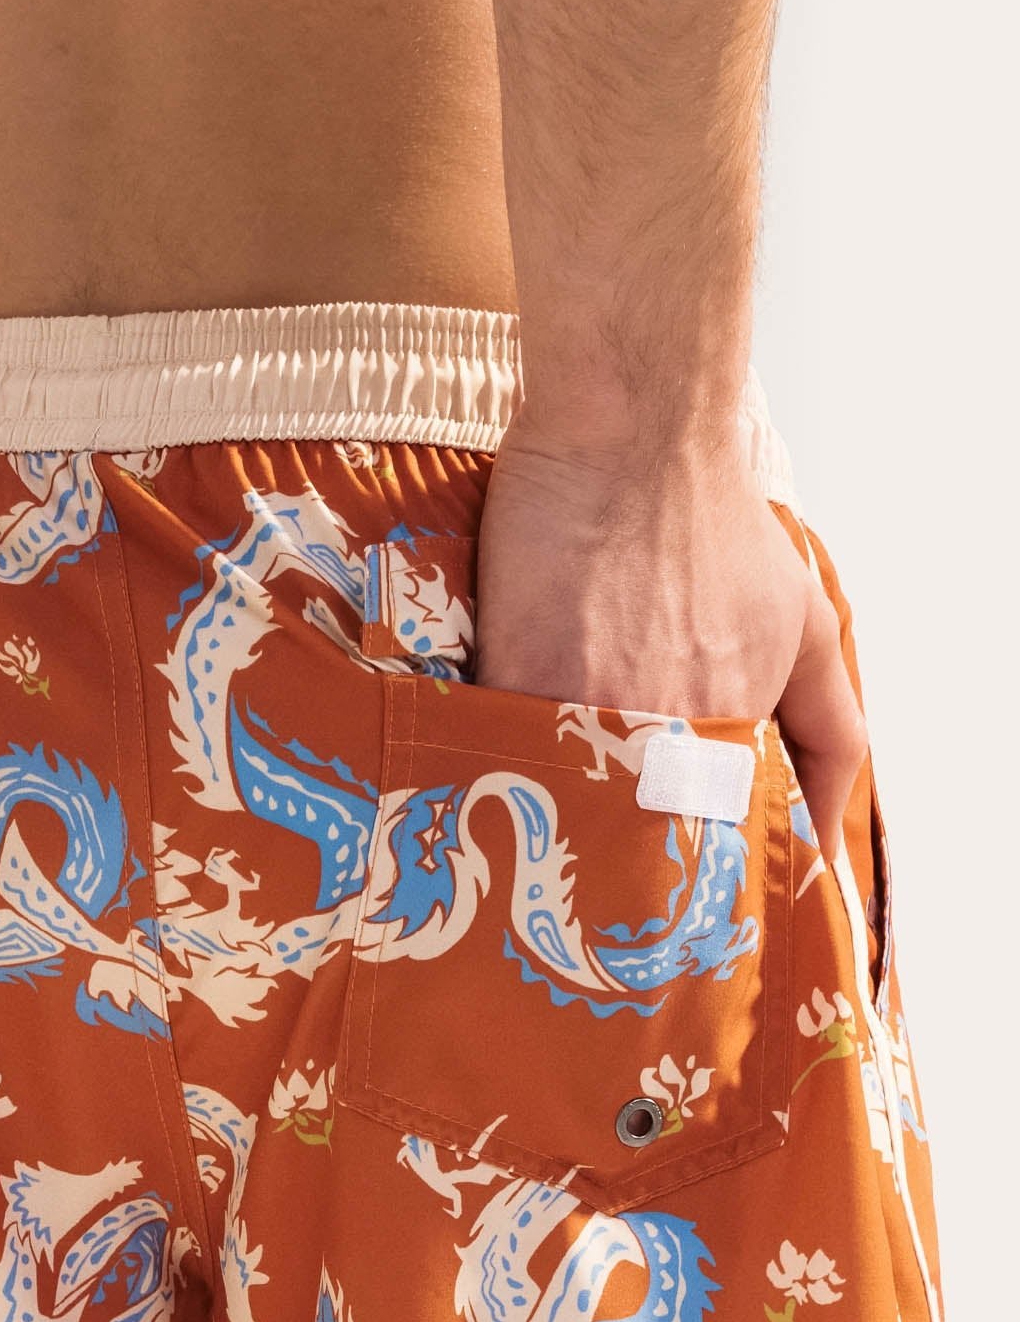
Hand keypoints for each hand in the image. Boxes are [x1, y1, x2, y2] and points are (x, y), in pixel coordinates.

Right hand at [474, 414, 867, 859]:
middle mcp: (666, 735)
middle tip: (594, 852)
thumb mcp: (808, 627)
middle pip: (629, 845)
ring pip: (562, 807)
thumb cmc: (714, 519)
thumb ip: (829, 737)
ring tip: (535, 815)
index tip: (660, 887)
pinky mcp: (514, 678)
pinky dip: (496, 768)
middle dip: (613, 864)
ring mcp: (587, 709)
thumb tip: (824, 842)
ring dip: (551, 818)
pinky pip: (500, 756)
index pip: (707, 855)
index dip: (681, 876)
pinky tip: (492, 765)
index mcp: (733, 738)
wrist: (633, 434)